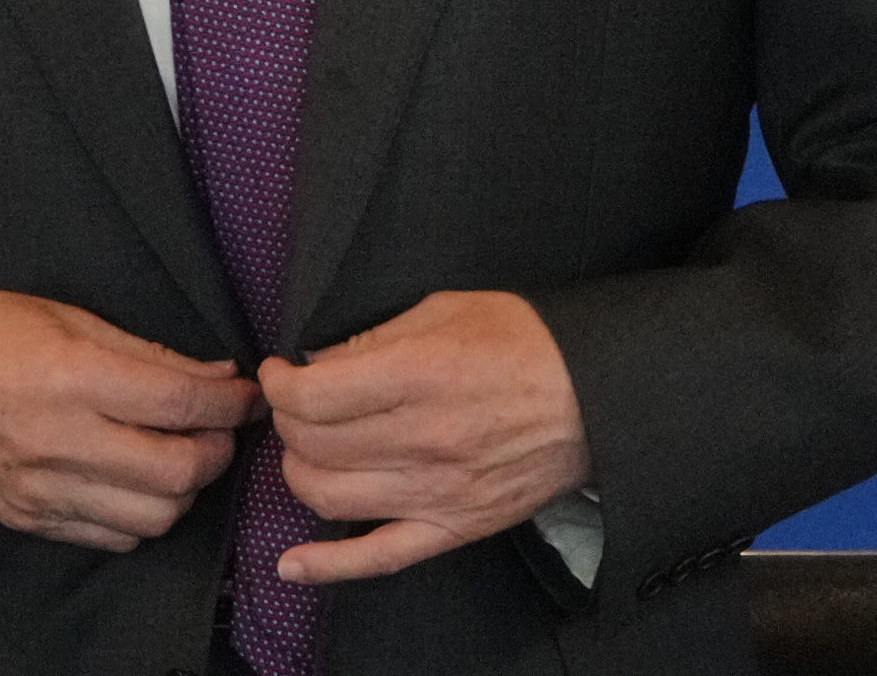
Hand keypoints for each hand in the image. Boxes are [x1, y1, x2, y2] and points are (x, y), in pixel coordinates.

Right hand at [0, 287, 262, 552]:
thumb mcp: (71, 318)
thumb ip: (148, 354)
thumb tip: (217, 377)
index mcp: (73, 377)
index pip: (181, 405)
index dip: (232, 403)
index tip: (249, 395)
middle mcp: (60, 441)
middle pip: (177, 472)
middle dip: (218, 450)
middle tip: (220, 428)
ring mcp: (42, 489)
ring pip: (153, 517)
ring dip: (183, 491)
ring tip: (180, 456)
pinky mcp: (28, 519)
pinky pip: (111, 539)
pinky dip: (141, 517)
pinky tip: (138, 483)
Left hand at [258, 289, 589, 583]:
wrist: (597, 396)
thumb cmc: (526, 342)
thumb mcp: (448, 310)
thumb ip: (377, 335)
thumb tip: (319, 363)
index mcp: (421, 374)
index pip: (313, 396)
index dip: (280, 384)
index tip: (280, 373)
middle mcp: (423, 438)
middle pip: (313, 445)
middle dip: (288, 422)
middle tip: (299, 405)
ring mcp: (437, 491)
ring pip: (328, 498)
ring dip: (299, 472)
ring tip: (309, 451)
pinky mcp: (453, 528)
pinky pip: (377, 558)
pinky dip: (326, 566)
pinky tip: (291, 563)